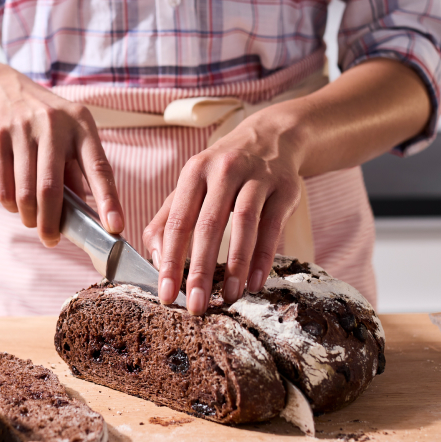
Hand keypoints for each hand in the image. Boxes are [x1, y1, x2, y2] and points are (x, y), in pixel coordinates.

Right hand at [0, 65, 123, 245]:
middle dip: (51, 223)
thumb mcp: (68, 134)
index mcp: (81, 125)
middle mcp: (54, 125)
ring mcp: (23, 129)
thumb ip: (76, 171)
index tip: (115, 226)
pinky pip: (4, 185)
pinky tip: (14, 204)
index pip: (99, 168)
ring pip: (25, 192)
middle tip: (51, 240)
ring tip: (32, 221)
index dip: (108, 200)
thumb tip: (85, 215)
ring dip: (29, 216)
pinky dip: (10, 203)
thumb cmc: (43, 120)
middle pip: (51, 188)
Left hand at [142, 112, 304, 314]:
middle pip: (209, 225)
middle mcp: (224, 170)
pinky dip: (264, 256)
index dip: (170, 261)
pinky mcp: (285, 187)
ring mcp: (257, 177)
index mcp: (194, 172)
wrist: (272, 136)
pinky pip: (273, 225)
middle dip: (200, 270)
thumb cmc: (224, 170)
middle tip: (196, 305)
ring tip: (229, 297)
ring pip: (243, 224)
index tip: (166, 294)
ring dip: (236, 265)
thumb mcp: (193, 184)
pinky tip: (256, 282)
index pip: (178, 222)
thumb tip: (155, 259)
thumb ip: (168, 219)